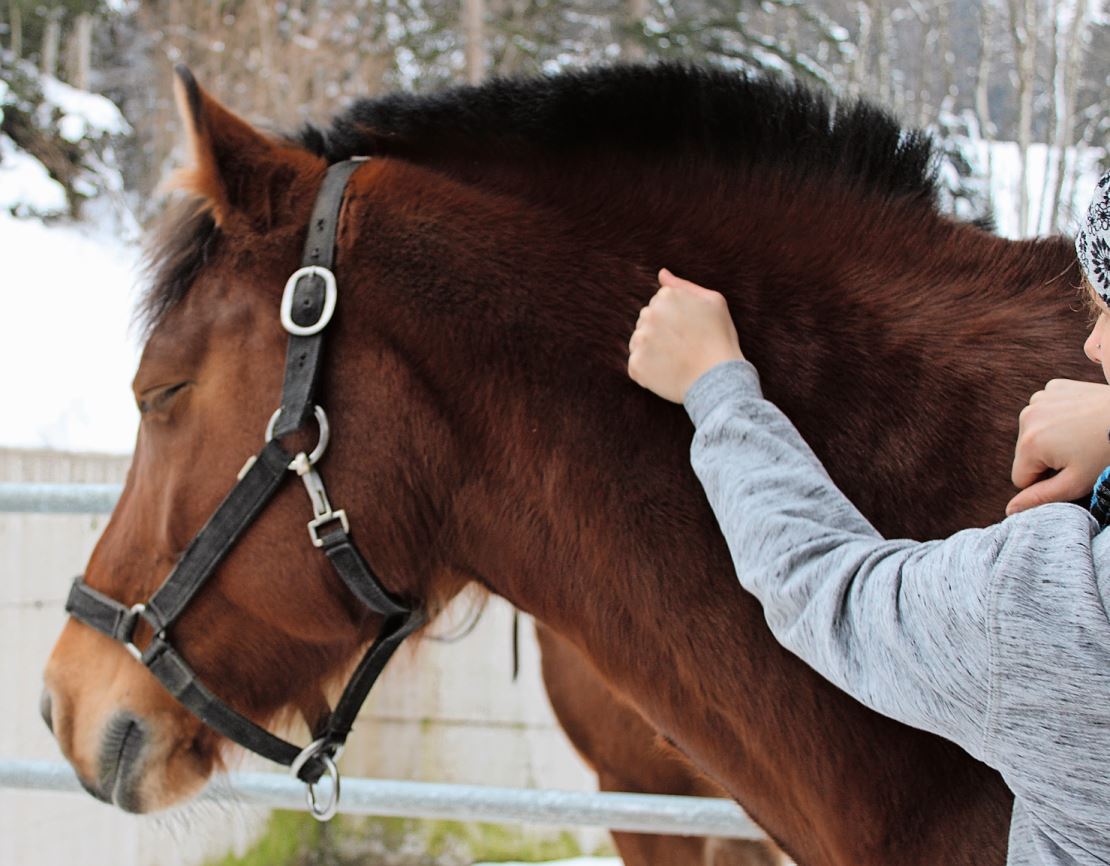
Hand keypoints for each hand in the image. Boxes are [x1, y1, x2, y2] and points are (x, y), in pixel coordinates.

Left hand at [628, 268, 743, 403]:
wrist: (719, 379)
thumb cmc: (720, 339)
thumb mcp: (714, 302)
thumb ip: (684, 286)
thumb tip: (662, 274)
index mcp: (666, 296)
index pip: (659, 303)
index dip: (675, 318)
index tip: (689, 330)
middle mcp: (649, 314)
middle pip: (646, 321)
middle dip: (660, 331)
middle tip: (683, 346)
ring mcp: (641, 340)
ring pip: (639, 341)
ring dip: (652, 349)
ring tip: (675, 359)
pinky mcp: (636, 364)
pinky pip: (636, 364)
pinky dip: (648, 370)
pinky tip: (667, 372)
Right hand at [1007, 379, 1109, 514]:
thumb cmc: (1108, 452)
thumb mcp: (1076, 483)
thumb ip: (1040, 498)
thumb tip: (1009, 511)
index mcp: (1029, 443)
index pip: (1020, 478)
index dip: (1045, 482)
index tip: (1071, 472)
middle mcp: (1027, 417)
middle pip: (1026, 454)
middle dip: (1047, 458)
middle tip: (1080, 453)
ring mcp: (1040, 398)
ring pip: (1034, 432)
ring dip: (1052, 437)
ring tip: (1081, 436)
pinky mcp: (1053, 387)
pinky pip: (1046, 411)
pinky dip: (1059, 416)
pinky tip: (1081, 418)